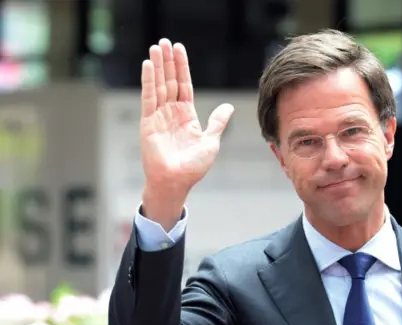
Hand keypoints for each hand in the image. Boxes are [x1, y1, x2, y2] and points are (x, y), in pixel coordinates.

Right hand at [140, 39, 233, 196]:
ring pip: (159, 86)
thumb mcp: (211, 141)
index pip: (184, 86)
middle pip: (170, 81)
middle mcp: (171, 113)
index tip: (179, 49)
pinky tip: (148, 66)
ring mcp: (159, 117)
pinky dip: (148, 82)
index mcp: (187, 116)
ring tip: (156, 47)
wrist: (177, 182)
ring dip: (157, 66)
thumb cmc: (193, 167)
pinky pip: (148, 98)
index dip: (182, 68)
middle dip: (168, 61)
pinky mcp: (148, 122)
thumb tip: (228, 107)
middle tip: (165, 41)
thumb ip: (217, 122)